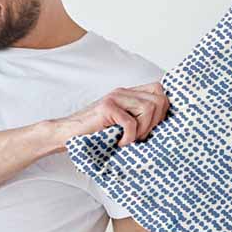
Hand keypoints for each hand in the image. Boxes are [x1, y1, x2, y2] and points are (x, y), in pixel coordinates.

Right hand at [54, 81, 168, 148]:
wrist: (66, 134)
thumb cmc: (94, 134)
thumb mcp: (121, 124)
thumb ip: (138, 118)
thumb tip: (164, 127)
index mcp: (128, 93)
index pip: (159, 90)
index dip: (163, 109)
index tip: (153, 128)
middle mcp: (123, 92)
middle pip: (159, 98)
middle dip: (156, 122)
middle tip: (141, 136)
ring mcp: (114, 98)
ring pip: (148, 109)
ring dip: (143, 130)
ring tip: (129, 140)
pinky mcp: (106, 107)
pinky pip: (131, 122)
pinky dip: (129, 137)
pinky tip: (119, 142)